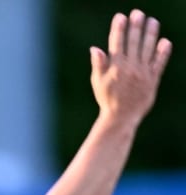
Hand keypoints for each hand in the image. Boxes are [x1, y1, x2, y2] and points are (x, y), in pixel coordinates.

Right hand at [90, 10, 172, 128]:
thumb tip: (95, 49)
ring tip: (152, 21)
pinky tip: (164, 42)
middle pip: (133, 42)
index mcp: (115, 68)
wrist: (120, 118)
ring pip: (148, 48)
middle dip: (135, 26)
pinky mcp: (153, 79)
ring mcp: (142, 73)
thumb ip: (98, 65)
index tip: (120, 17)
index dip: (118, 29)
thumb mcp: (98, 83)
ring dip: (150, 33)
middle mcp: (129, 68)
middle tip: (138, 13)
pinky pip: (159, 63)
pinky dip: (162, 52)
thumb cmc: (108, 99)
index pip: (116, 44)